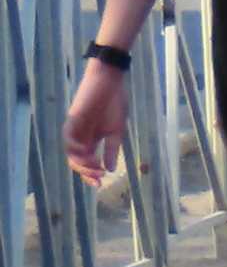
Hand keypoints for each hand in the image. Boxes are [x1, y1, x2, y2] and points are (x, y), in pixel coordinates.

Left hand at [63, 58, 127, 184]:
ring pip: (71, 152)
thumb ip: (112, 150)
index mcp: (90, 140)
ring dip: (81, 162)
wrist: (110, 82)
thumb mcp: (116, 131)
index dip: (91, 174)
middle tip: (97, 179)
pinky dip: (74, 147)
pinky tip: (85, 152)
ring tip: (94, 167)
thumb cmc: (114, 104)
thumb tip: (110, 169)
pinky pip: (69, 138)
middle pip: (76, 160)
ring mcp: (75, 130)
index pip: (86, 162)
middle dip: (86, 172)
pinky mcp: (72, 120)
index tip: (100, 184)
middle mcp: (80, 138)